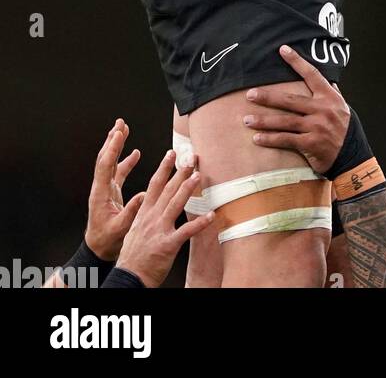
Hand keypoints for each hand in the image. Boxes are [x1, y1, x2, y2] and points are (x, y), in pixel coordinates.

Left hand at [83, 119, 143, 261]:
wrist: (98, 250)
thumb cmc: (107, 241)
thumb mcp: (119, 229)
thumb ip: (130, 212)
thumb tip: (143, 194)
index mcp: (100, 194)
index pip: (105, 166)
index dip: (112, 149)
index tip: (118, 134)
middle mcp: (101, 188)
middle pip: (105, 158)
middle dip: (112, 140)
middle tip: (120, 123)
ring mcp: (106, 189)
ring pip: (110, 162)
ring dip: (116, 145)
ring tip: (124, 129)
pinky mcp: (112, 192)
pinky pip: (118, 171)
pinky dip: (125, 160)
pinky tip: (135, 153)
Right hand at [115, 150, 212, 287]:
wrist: (128, 278)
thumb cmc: (133, 256)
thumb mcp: (134, 229)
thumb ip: (143, 213)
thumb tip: (147, 200)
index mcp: (143, 213)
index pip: (154, 185)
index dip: (164, 168)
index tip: (172, 153)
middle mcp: (151, 218)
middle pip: (167, 190)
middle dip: (180, 172)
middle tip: (191, 156)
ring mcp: (159, 231)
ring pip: (175, 205)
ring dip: (188, 189)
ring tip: (198, 175)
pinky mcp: (168, 245)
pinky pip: (186, 232)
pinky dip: (199, 224)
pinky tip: (211, 216)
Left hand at [244, 44, 349, 175]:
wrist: (352, 154)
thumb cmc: (343, 128)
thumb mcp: (341, 106)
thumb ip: (330, 92)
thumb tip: (324, 78)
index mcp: (328, 96)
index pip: (312, 74)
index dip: (297, 61)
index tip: (283, 50)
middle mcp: (322, 109)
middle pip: (290, 100)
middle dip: (268, 97)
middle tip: (250, 94)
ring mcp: (316, 127)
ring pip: (285, 121)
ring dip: (264, 121)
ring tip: (247, 120)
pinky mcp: (310, 143)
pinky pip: (287, 140)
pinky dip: (271, 139)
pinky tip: (257, 138)